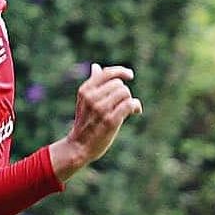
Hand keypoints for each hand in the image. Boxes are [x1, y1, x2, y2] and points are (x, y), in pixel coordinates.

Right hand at [49, 63, 141, 181]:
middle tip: (123, 104)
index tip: (130, 75)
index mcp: (85, 90)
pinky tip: (136, 112)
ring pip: (125, 93)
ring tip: (128, 110)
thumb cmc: (84, 123)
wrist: (79, 147)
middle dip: (124, 93)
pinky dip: (136, 107)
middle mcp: (91, 98)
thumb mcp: (84, 101)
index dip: (121, 72)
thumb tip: (96, 67)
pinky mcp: (110, 121)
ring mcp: (100, 109)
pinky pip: (129, 104)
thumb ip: (92, 84)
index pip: (106, 73)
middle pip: (119, 84)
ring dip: (130, 101)